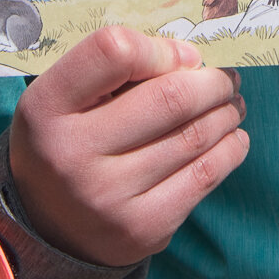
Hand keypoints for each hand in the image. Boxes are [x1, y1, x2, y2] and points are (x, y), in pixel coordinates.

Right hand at [8, 27, 248, 266]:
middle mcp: (71, 154)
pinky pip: (205, 176)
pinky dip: (230, 149)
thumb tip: (192, 60)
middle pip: (169, 98)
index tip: (182, 57)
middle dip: (212, 82)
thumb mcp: (66, 97)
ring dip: (226, 113)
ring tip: (232, 104)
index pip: (113, 53)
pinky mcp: (142, 229)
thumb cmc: (69, 141)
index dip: (160, 48)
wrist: (50, 229)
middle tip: (225, 79)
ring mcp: (108, 196)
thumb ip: (117, 70)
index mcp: (46, 107)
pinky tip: (231, 138)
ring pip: (195, 137)